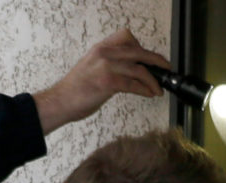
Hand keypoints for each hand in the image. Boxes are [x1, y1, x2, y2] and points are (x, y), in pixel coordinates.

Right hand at [33, 28, 171, 134]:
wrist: (60, 101)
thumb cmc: (74, 90)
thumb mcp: (91, 68)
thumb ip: (108, 65)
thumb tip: (128, 71)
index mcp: (100, 49)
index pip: (126, 37)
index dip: (141, 47)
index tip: (147, 58)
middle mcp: (104, 54)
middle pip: (138, 51)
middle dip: (156, 60)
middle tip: (165, 67)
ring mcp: (106, 67)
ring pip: (139, 69)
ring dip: (153, 80)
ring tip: (158, 88)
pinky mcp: (108, 82)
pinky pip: (134, 84)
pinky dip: (145, 90)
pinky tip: (149, 94)